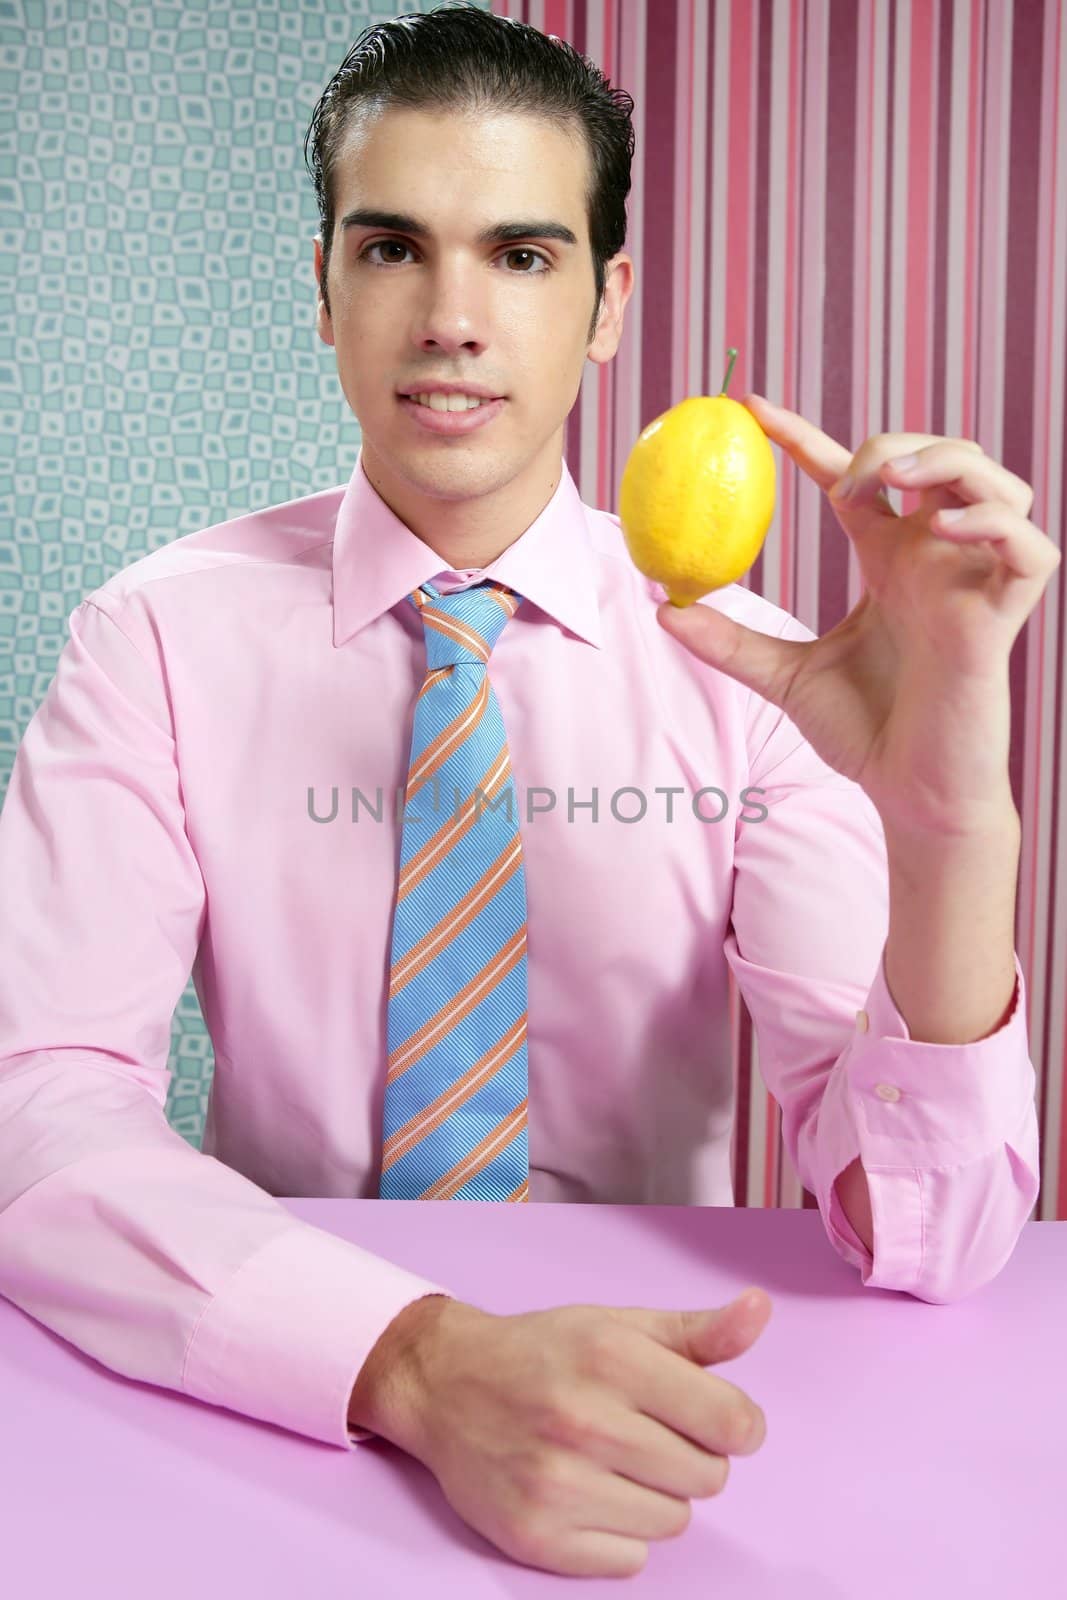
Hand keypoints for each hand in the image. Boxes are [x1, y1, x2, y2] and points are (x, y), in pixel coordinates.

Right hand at [360, 1288, 771, 1578]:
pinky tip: (587, 1493)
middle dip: (690, 1456)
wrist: (445, 1383)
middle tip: (644, 1432)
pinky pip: (630, 1560)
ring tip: (612, 1461)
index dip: (736, 1424)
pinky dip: (619, 1534)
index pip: (733, 1422)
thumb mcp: (620, 1325)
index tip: (712, 1417)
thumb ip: (700, 1331)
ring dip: (656, 1496)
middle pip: (709, 1477)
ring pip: (673, 1521)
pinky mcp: (535, 1536)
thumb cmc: (543, 1352)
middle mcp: (584, 1420)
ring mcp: (556, 1484)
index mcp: (614, 1357)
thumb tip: (760, 1310)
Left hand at [656, 396, 1060, 835]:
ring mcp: (974, 583)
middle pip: (939, 457)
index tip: (751, 411)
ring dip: (950, 462)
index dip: (805, 437)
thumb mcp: (782, 678)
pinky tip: (942, 531)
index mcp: (889, 560)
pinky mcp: (1003, 617)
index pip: (853, 477)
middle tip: (847, 483)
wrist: (909, 793)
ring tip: (897, 483)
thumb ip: (730, 642)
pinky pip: (1029, 547)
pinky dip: (993, 524)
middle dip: (895, 443)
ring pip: (998, 484)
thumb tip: (662, 609)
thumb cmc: (863, 733)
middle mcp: (936, 559)